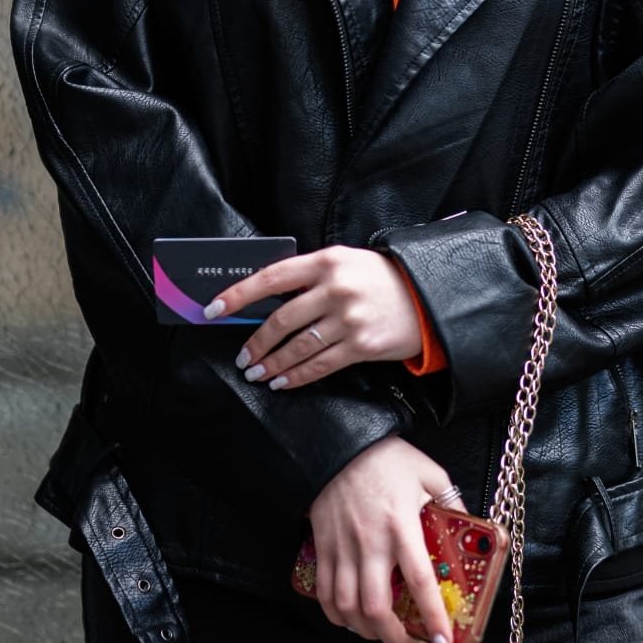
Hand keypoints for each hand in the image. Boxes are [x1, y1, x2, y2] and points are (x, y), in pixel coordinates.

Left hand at [204, 245, 422, 389]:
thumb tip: (268, 300)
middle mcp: (336, 288)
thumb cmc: (381, 279)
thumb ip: (311, 276)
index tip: (215, 310)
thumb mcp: (347, 262)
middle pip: (281, 319)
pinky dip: (296, 376)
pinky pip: (319, 365)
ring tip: (257, 373)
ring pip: (297, 347)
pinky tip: (283, 382)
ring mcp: (349, 318)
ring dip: (272, 364)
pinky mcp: (362, 345)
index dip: (239, 295)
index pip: (272, 277)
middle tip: (243, 357)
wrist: (427, 297)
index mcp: (327, 261)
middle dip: (256, 342)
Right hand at [308, 435, 465, 642]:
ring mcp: (342, 547)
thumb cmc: (386, 457)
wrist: (339, 443)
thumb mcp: (428, 472)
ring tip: (385, 633)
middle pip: (376, 608)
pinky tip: (352, 618)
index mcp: (401, 525)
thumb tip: (468, 522)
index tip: (444, 642)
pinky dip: (337, 615)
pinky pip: (325, 594)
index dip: (432, 617)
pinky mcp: (323, 547)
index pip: (419, 580)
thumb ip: (451, 499)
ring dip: (366, 631)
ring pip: (348, 608)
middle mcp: (370, 542)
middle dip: (395, 639)